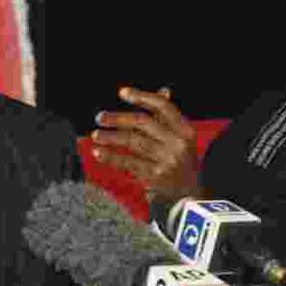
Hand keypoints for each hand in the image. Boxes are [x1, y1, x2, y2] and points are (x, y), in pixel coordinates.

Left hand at [92, 86, 201, 204]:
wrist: (189, 196)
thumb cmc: (181, 161)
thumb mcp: (181, 138)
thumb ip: (169, 117)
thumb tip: (164, 90)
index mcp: (185, 129)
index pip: (163, 106)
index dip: (142, 96)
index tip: (122, 92)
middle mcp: (177, 142)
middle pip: (143, 122)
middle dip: (118, 118)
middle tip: (99, 117)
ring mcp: (167, 159)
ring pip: (133, 141)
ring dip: (111, 137)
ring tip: (95, 135)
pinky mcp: (155, 176)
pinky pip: (128, 162)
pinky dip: (111, 157)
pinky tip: (99, 152)